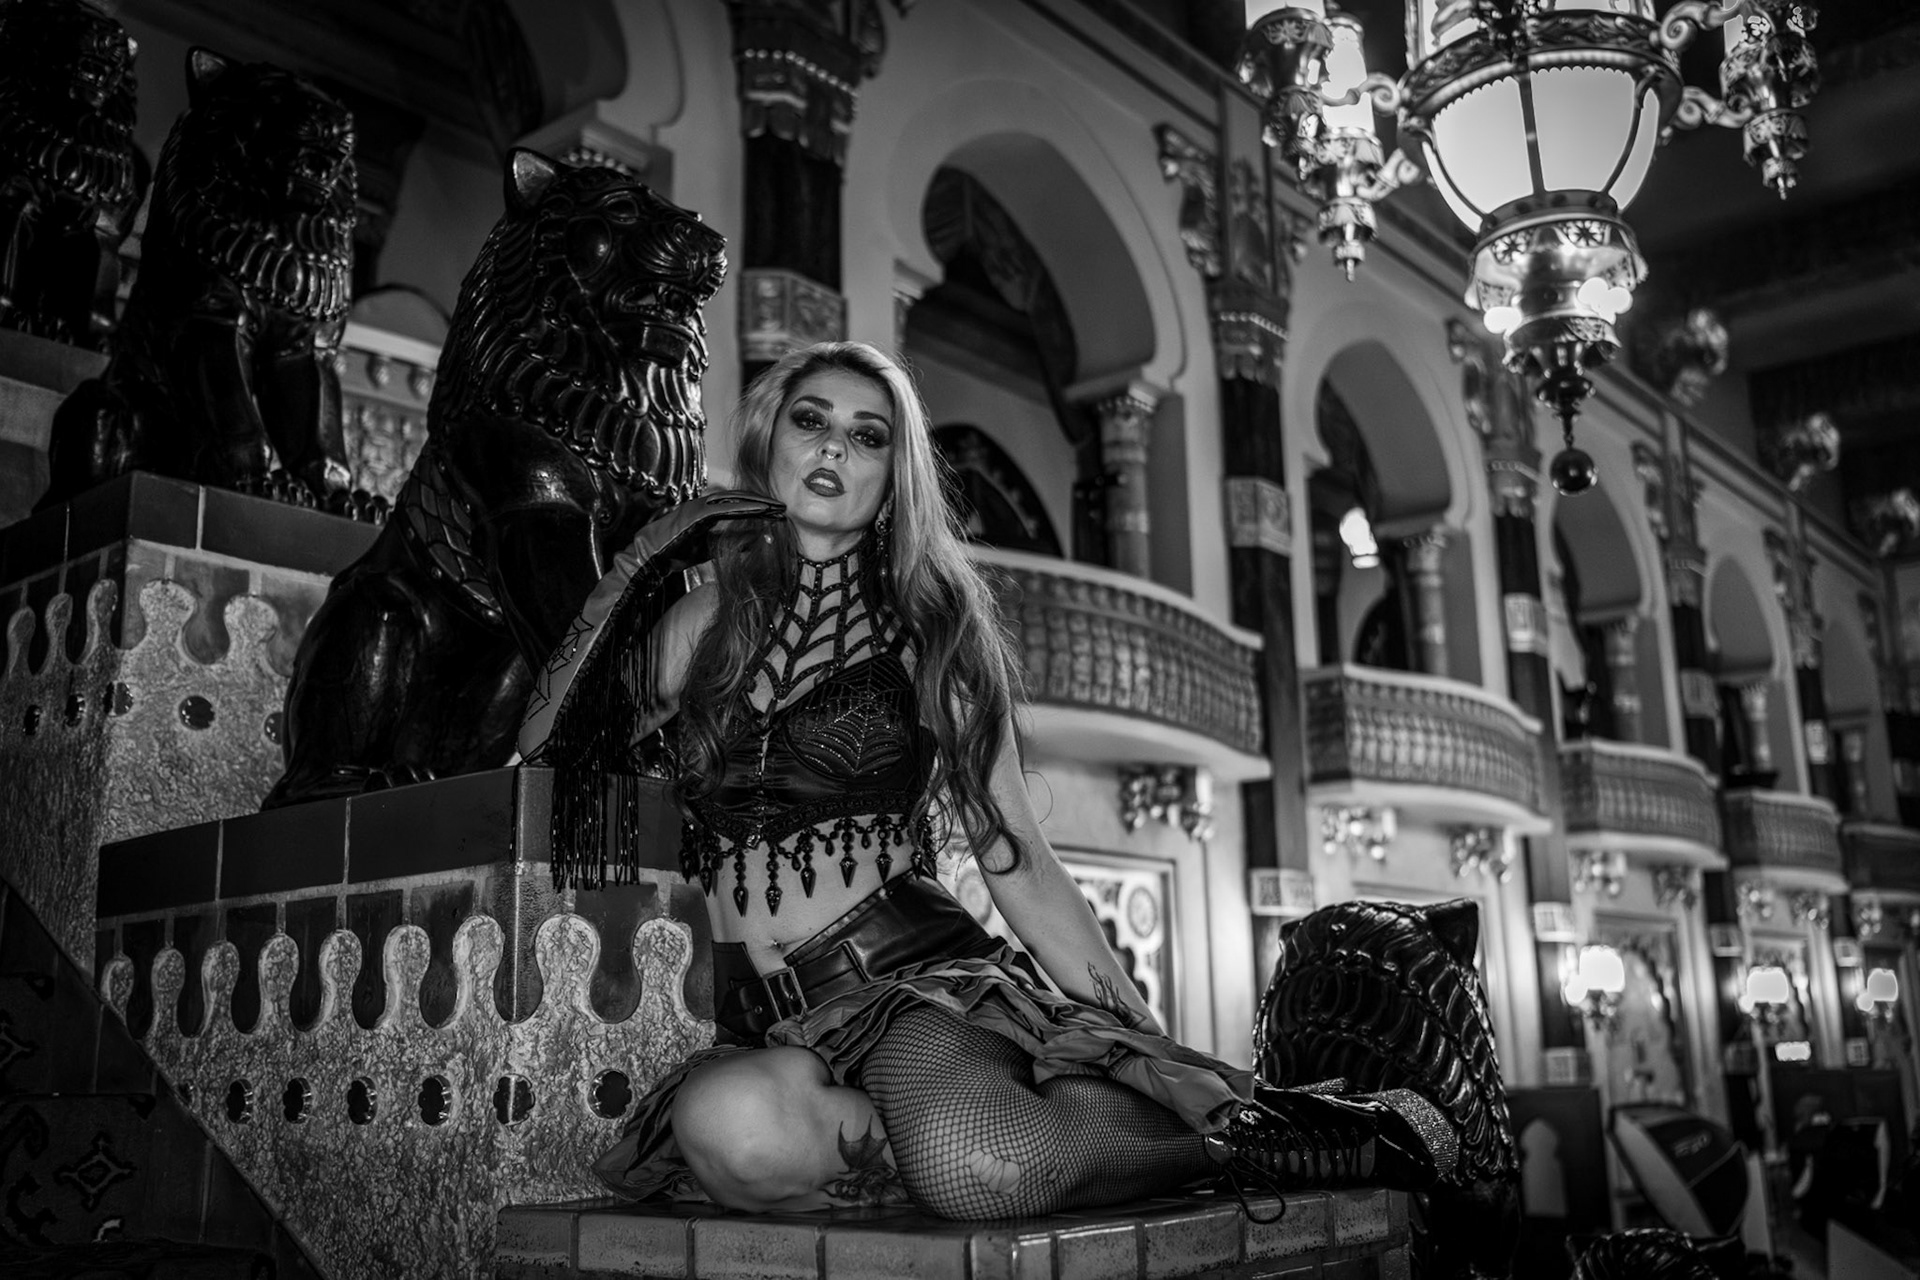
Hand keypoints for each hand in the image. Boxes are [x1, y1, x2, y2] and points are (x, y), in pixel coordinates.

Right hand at [615, 489, 784, 573]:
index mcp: (703, 512)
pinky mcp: (694, 514)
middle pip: (736, 499)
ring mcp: (697, 507)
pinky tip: (760, 511)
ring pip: (732, 500)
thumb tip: (755, 542)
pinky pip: (723, 509)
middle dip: (759, 502)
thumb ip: (729, 543)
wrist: (646, 559)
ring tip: (775, 507)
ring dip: (755, 503)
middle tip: (781, 506)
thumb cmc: (674, 555)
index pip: (734, 505)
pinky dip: (743, 508)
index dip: (755, 507)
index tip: (775, 511)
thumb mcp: (709, 549)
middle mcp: (700, 506)